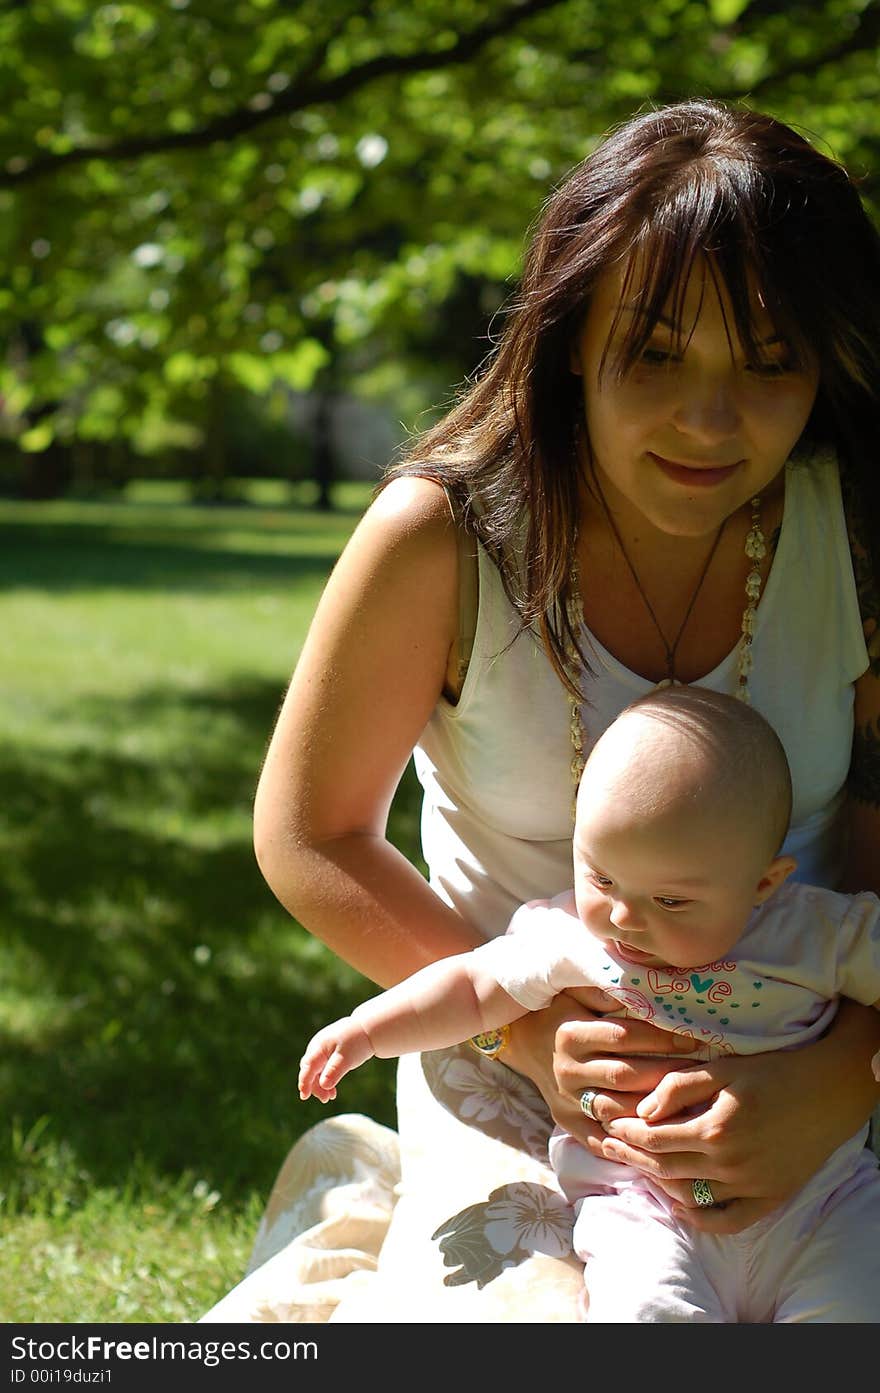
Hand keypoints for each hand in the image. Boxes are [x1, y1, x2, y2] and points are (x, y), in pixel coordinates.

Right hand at [298, 1017, 373, 1102]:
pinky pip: (323, 1069)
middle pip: (309, 1070)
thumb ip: (334, 1071)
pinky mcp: (329, 1053)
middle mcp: (318, 1047)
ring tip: (330, 1097)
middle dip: (314, 1086)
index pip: (308, 1067)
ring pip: (316, 1071)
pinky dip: (326, 1079)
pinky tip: (332, 1090)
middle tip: (325, 1099)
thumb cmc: (357, 1041)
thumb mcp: (346, 1058)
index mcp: (319, 1046)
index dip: (304, 1082)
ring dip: (321, 1085)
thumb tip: (323, 1085)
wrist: (369, 1029)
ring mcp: (323, 1050)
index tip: (304, 1096)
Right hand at [503, 986, 697, 1155]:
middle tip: (701, 1072)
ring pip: (617, 1110)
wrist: (524, 1042)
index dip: (660, 1038)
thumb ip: (604, 991)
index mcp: (571, 1034)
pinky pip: (601, 1138)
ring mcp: (566, 1099)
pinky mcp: (567, 1122)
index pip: (623, 1037)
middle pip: (625, 1076)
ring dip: (653, 1109)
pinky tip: (657, 1137)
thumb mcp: (574, 991)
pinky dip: (628, 1141)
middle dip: (666, 1074)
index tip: (692, 1037)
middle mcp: (567, 1069)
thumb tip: (641, 991)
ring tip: (688, 1103)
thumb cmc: (560, 1010)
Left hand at [594, 1048, 859, 1232]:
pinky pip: (727, 1220)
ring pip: (689, 1195)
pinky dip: (700, 1218)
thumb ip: (680, 1086)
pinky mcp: (770, 1198)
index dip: (624, 1131)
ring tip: (636, 1166)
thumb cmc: (774, 1072)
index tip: (606, 1121)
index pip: (653, 1138)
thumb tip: (644, 1111)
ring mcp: (750, 1186)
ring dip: (657, 1184)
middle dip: (631, 1155)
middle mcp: (729, 1164)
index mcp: (714, 1129)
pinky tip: (680, 1205)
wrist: (829, 1091)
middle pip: (664, 1168)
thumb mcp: (724, 1067)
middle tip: (607, 1143)